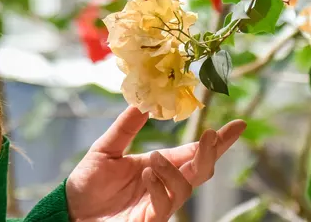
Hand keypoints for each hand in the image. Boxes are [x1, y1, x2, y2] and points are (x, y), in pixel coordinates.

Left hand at [64, 107, 245, 221]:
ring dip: (174, 170)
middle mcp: (164, 184)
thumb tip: (143, 100)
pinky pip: (165, 206)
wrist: (72, 209)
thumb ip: (127, 126)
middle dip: (211, 154)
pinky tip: (148, 174)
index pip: (193, 152)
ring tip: (154, 159)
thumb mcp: (107, 147)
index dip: (218, 140)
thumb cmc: (90, 181)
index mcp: (159, 165)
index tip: (238, 124)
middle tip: (212, 135)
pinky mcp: (149, 220)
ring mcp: (158, 204)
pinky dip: (160, 188)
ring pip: (186, 188)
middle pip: (200, 171)